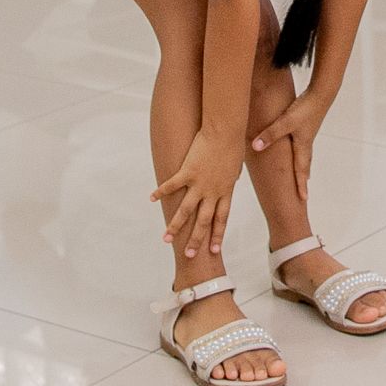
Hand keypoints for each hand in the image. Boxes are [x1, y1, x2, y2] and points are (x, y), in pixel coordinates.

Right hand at [150, 130, 243, 258]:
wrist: (226, 131)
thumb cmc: (233, 146)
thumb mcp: (234, 169)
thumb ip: (228, 181)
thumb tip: (227, 185)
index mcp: (225, 191)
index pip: (221, 219)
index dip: (217, 235)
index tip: (213, 250)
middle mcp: (212, 191)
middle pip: (204, 221)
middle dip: (196, 239)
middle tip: (189, 255)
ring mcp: (199, 183)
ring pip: (186, 210)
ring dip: (175, 226)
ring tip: (166, 239)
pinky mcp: (187, 172)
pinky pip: (172, 185)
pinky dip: (161, 192)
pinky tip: (151, 198)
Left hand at [251, 94, 328, 202]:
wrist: (322, 93)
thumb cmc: (305, 109)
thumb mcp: (286, 122)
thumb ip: (270, 134)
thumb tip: (255, 147)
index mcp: (302, 146)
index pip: (301, 170)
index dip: (302, 185)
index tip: (304, 199)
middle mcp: (306, 142)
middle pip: (305, 164)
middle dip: (303, 178)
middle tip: (303, 191)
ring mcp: (306, 133)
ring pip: (303, 154)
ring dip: (302, 165)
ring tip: (301, 173)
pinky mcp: (305, 124)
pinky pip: (300, 144)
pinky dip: (298, 152)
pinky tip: (295, 147)